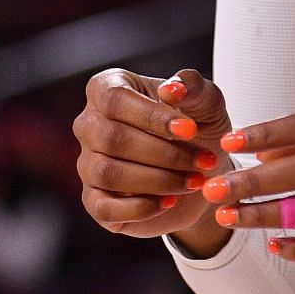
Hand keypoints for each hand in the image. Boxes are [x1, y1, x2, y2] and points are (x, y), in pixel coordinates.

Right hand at [73, 67, 232, 245]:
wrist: (201, 170)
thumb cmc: (197, 126)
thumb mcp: (206, 101)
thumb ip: (192, 86)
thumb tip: (170, 89)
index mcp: (107, 88)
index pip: (115, 100)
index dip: (152, 116)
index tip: (191, 130)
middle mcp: (89, 125)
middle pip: (112, 138)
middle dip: (164, 153)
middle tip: (203, 161)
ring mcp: (88, 164)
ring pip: (108, 173)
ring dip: (157, 180)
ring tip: (194, 181)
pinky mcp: (94, 201)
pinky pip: (104, 208)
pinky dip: (141, 208)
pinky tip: (170, 201)